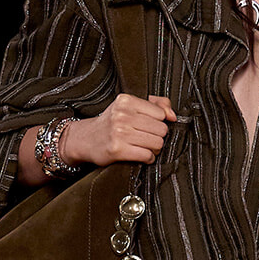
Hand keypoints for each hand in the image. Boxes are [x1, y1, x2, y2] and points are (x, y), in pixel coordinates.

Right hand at [16, 95, 175, 183]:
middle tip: (147, 139)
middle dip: (158, 137)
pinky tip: (140, 155)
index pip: (160, 113)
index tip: (149, 126)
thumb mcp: (129, 106)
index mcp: (126, 100)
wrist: (85, 139)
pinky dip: (148, 158)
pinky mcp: (117, 149)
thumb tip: (173, 116)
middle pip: (161, 129)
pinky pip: (147, 155)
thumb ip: (155, 104)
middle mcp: (122, 114)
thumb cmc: (111, 123)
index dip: (159, 122)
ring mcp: (119, 132)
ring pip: (157, 143)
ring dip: (154, 149)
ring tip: (144, 147)